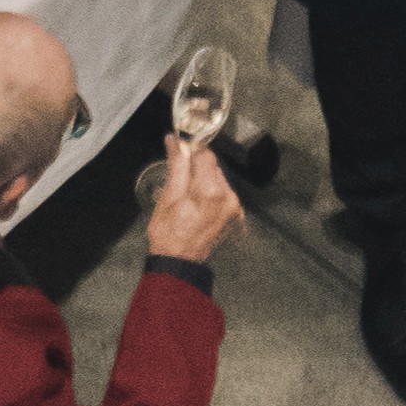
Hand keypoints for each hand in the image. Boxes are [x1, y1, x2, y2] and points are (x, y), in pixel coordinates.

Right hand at [145, 135, 245, 270]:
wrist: (180, 263)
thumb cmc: (169, 234)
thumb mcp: (168, 195)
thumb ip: (177, 164)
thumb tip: (175, 141)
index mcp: (210, 191)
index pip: (206, 154)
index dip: (191, 152)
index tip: (181, 155)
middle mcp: (229, 199)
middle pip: (214, 168)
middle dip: (198, 171)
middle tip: (183, 186)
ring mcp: (235, 210)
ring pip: (220, 182)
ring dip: (207, 184)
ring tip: (192, 202)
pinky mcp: (237, 218)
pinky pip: (225, 197)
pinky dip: (214, 198)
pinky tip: (202, 209)